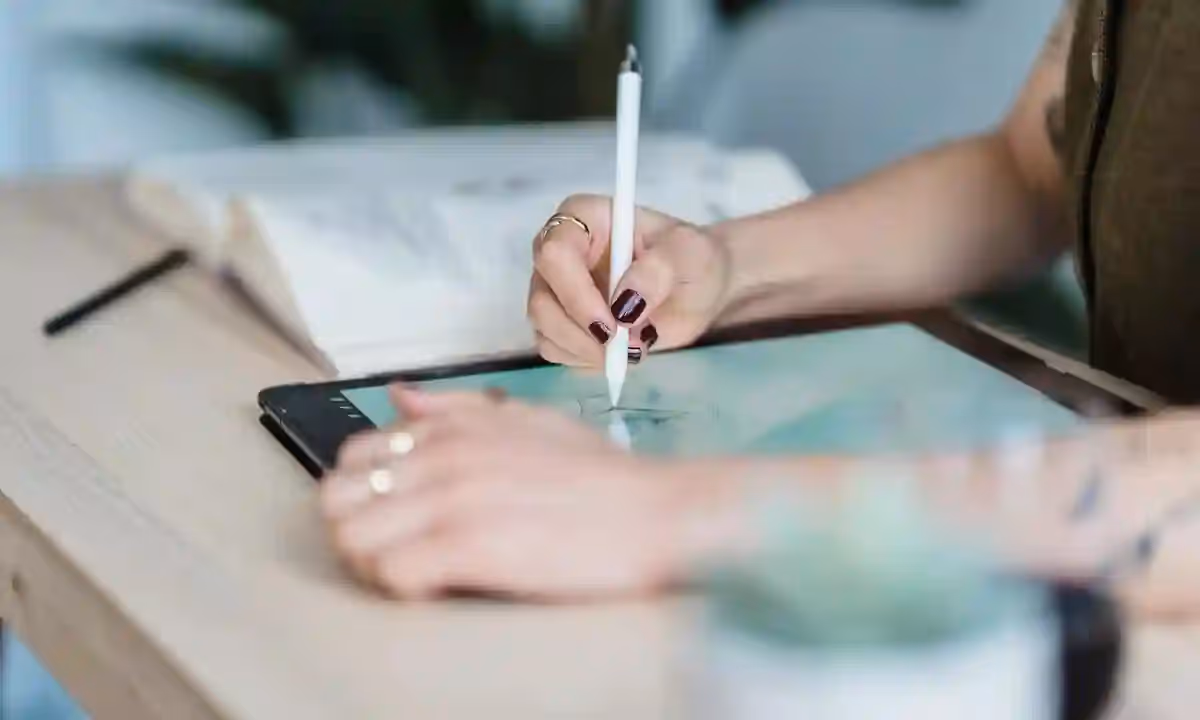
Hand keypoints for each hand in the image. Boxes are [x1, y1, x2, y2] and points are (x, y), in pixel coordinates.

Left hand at [319, 385, 734, 600]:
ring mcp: (455, 500)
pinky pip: (391, 574)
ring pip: (351, 538)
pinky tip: (437, 587)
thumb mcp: (528, 422)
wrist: (659, 512)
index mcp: (453, 428)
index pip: (353, 456)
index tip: (394, 518)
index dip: (364, 494)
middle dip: (355, 530)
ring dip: (371, 564)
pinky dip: (402, 588)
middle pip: (337, 499)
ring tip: (415, 573)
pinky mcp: (471, 548)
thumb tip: (401, 398)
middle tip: (394, 551)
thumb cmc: (601, 477)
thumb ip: (459, 410)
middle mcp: (444, 456)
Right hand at [527, 194, 731, 367]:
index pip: (554, 254)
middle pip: (542, 299)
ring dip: (587, 350)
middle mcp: (559, 250)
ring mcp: (555, 288)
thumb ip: (659, 271)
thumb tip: (625, 304)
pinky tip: (619, 352)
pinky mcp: (560, 321)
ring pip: (544, 329)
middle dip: (582, 332)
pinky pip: (555, 349)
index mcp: (583, 217)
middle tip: (629, 347)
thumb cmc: (692, 259)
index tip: (615, 323)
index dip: (577, 294)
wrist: (698, 288)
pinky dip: (586, 359)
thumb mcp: (689, 254)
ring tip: (634, 346)